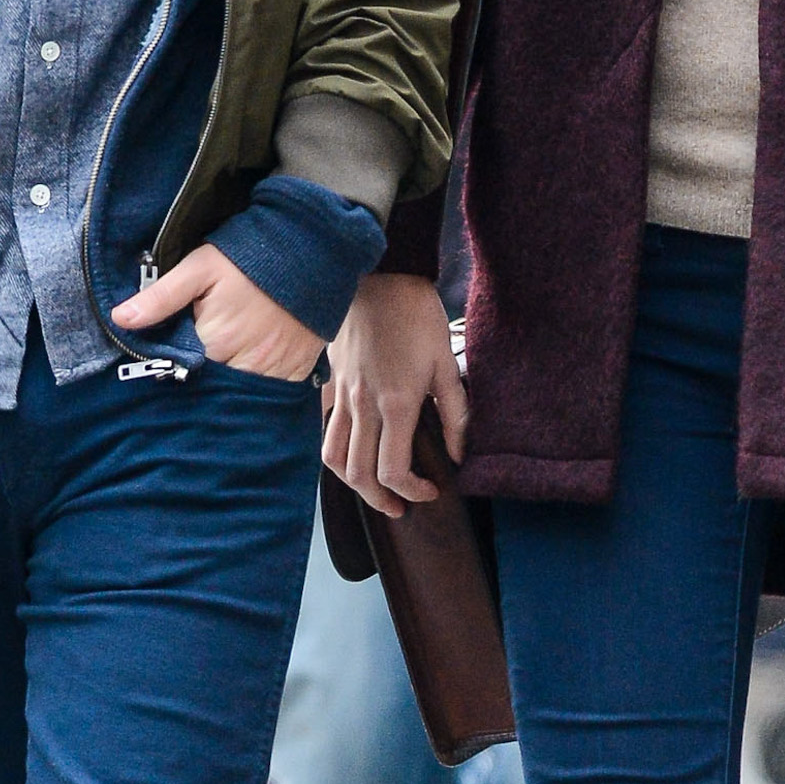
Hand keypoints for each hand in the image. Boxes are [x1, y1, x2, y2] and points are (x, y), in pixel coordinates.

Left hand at [112, 244, 323, 380]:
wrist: (310, 252)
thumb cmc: (249, 257)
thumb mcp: (200, 267)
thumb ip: (161, 296)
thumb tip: (120, 319)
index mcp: (215, 341)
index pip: (179, 371)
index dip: (169, 367)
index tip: (165, 359)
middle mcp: (244, 364)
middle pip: (209, 388)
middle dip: (197, 380)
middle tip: (192, 362)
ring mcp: (273, 372)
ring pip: (238, 397)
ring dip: (225, 390)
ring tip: (217, 370)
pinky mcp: (295, 373)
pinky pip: (269, 397)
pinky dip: (255, 393)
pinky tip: (245, 376)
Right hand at [321, 273, 466, 516]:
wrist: (380, 276)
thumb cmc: (416, 314)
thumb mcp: (445, 362)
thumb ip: (454, 414)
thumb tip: (457, 454)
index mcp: (396, 404)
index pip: (393, 470)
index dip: (413, 491)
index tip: (432, 489)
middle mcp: (363, 406)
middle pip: (359, 474)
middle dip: (381, 499)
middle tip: (401, 507)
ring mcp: (342, 395)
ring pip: (334, 457)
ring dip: (353, 483)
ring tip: (374, 490)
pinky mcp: (332, 383)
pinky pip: (328, 430)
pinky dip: (339, 452)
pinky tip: (356, 454)